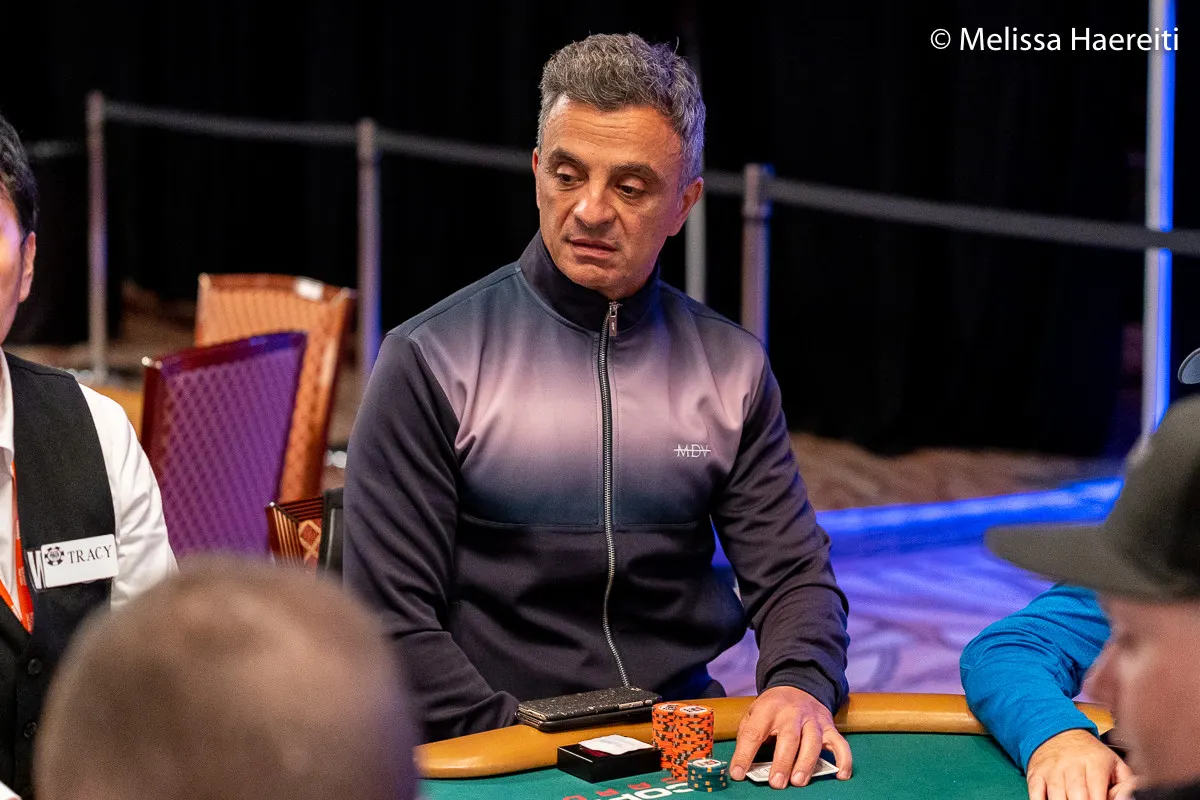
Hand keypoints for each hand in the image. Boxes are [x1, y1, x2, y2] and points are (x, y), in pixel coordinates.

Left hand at [727, 686, 852, 789]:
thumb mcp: (753, 712)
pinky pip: (840, 743)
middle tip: (776, 783)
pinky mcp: (829, 727)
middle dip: (782, 762)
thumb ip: (748, 734)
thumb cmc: (773, 707)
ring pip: (813, 741)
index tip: (738, 774)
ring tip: (798, 782)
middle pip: (788, 738)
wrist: (799, 686)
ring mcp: (812, 720)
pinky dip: (843, 760)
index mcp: (768, 709)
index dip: (744, 754)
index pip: (754, 733)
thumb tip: (744, 764)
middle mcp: (792, 713)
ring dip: (806, 763)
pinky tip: (840, 775)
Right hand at [1026, 729, 1132, 799]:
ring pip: (1056, 797)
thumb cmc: (1090, 754)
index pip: (1098, 794)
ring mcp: (1052, 770)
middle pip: (1077, 797)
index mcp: (1095, 763)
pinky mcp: (1036, 774)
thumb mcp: (1115, 764)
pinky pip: (1035, 794)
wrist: (1057, 732)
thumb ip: (1127, 785)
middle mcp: (1072, 765)